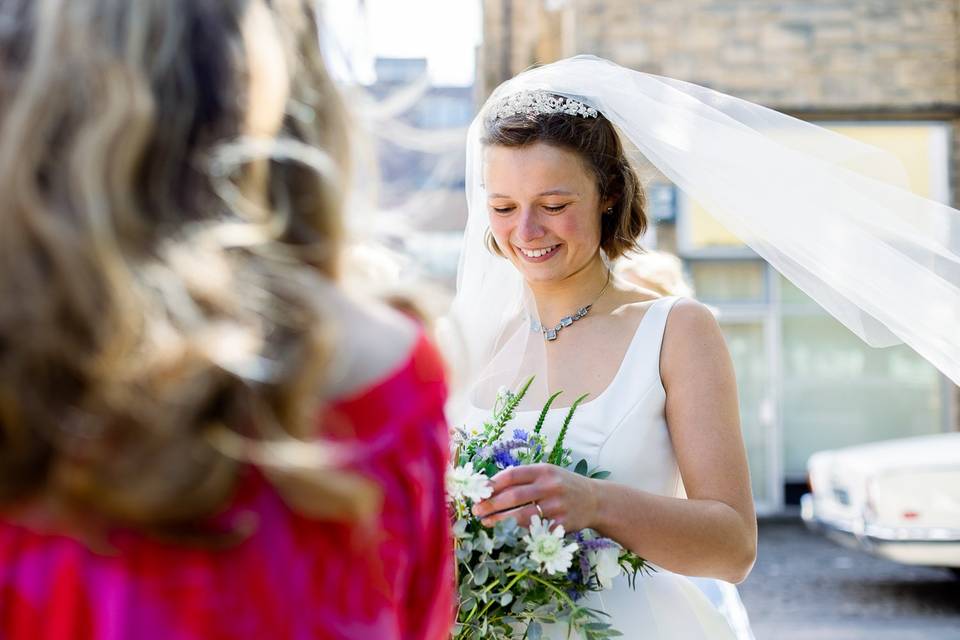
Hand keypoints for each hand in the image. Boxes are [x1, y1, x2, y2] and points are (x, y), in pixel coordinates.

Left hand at [471, 463, 598, 530]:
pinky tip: (508, 533)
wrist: (596, 500)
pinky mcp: (562, 524)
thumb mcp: (547, 474)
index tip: (479, 492)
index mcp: (543, 470)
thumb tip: (490, 486)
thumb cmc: (564, 486)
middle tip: (476, 510)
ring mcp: (557, 506)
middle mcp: (550, 486)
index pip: (512, 475)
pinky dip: (520, 532)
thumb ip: (524, 478)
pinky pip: (536, 530)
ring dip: (500, 521)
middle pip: (514, 496)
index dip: (493, 484)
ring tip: (486, 522)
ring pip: (522, 515)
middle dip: (491, 504)